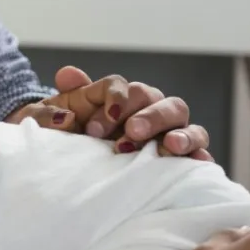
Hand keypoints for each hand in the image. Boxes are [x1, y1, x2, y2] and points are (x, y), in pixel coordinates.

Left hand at [9, 66, 211, 159]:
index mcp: (116, 98)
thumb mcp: (50, 124)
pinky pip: (199, 152)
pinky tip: (197, 163)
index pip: (122, 87)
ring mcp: (167, 132)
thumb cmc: (67, 144)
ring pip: (184, 121)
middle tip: (130, 134)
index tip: (93, 130)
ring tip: (168, 145)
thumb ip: (55, 101)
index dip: (113, 102)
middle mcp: (146, 110)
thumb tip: (66, 75)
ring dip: (179, 132)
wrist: (74, 174)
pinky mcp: (181, 158)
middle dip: (147, 115)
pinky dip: (200, 155)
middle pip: (158, 99)